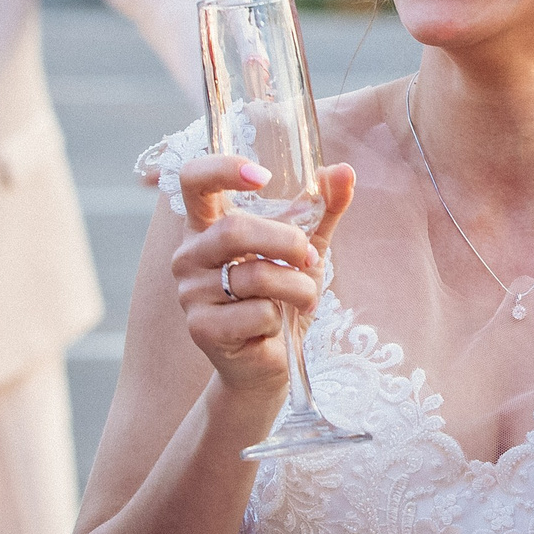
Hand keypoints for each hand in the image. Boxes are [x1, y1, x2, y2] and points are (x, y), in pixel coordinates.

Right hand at [171, 154, 354, 399]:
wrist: (268, 364)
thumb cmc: (281, 299)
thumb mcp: (305, 249)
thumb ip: (322, 209)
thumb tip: (343, 171)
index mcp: (207, 225)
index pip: (193, 180)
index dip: (222, 168)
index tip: (263, 174)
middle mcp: (189, 255)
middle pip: (234, 230)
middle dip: (287, 243)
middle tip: (309, 258)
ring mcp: (190, 293)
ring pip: (254, 275)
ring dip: (297, 288)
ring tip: (304, 300)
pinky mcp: (202, 328)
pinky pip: (256, 313)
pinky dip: (280, 319)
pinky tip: (275, 328)